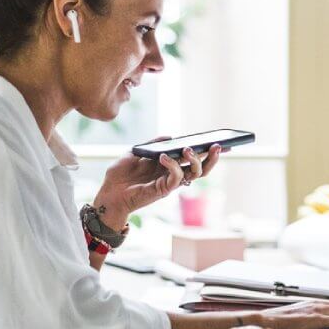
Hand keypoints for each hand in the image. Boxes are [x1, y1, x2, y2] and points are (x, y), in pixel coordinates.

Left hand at [93, 137, 222, 224]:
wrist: (108, 192)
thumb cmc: (121, 174)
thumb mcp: (136, 151)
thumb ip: (153, 144)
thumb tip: (171, 136)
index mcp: (170, 165)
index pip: (193, 158)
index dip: (208, 151)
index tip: (221, 142)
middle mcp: (173, 174)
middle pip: (201, 168)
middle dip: (212, 158)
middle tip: (217, 146)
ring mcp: (169, 183)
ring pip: (194, 175)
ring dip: (195, 160)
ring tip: (188, 149)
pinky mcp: (162, 190)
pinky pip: (175, 178)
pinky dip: (173, 165)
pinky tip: (164, 156)